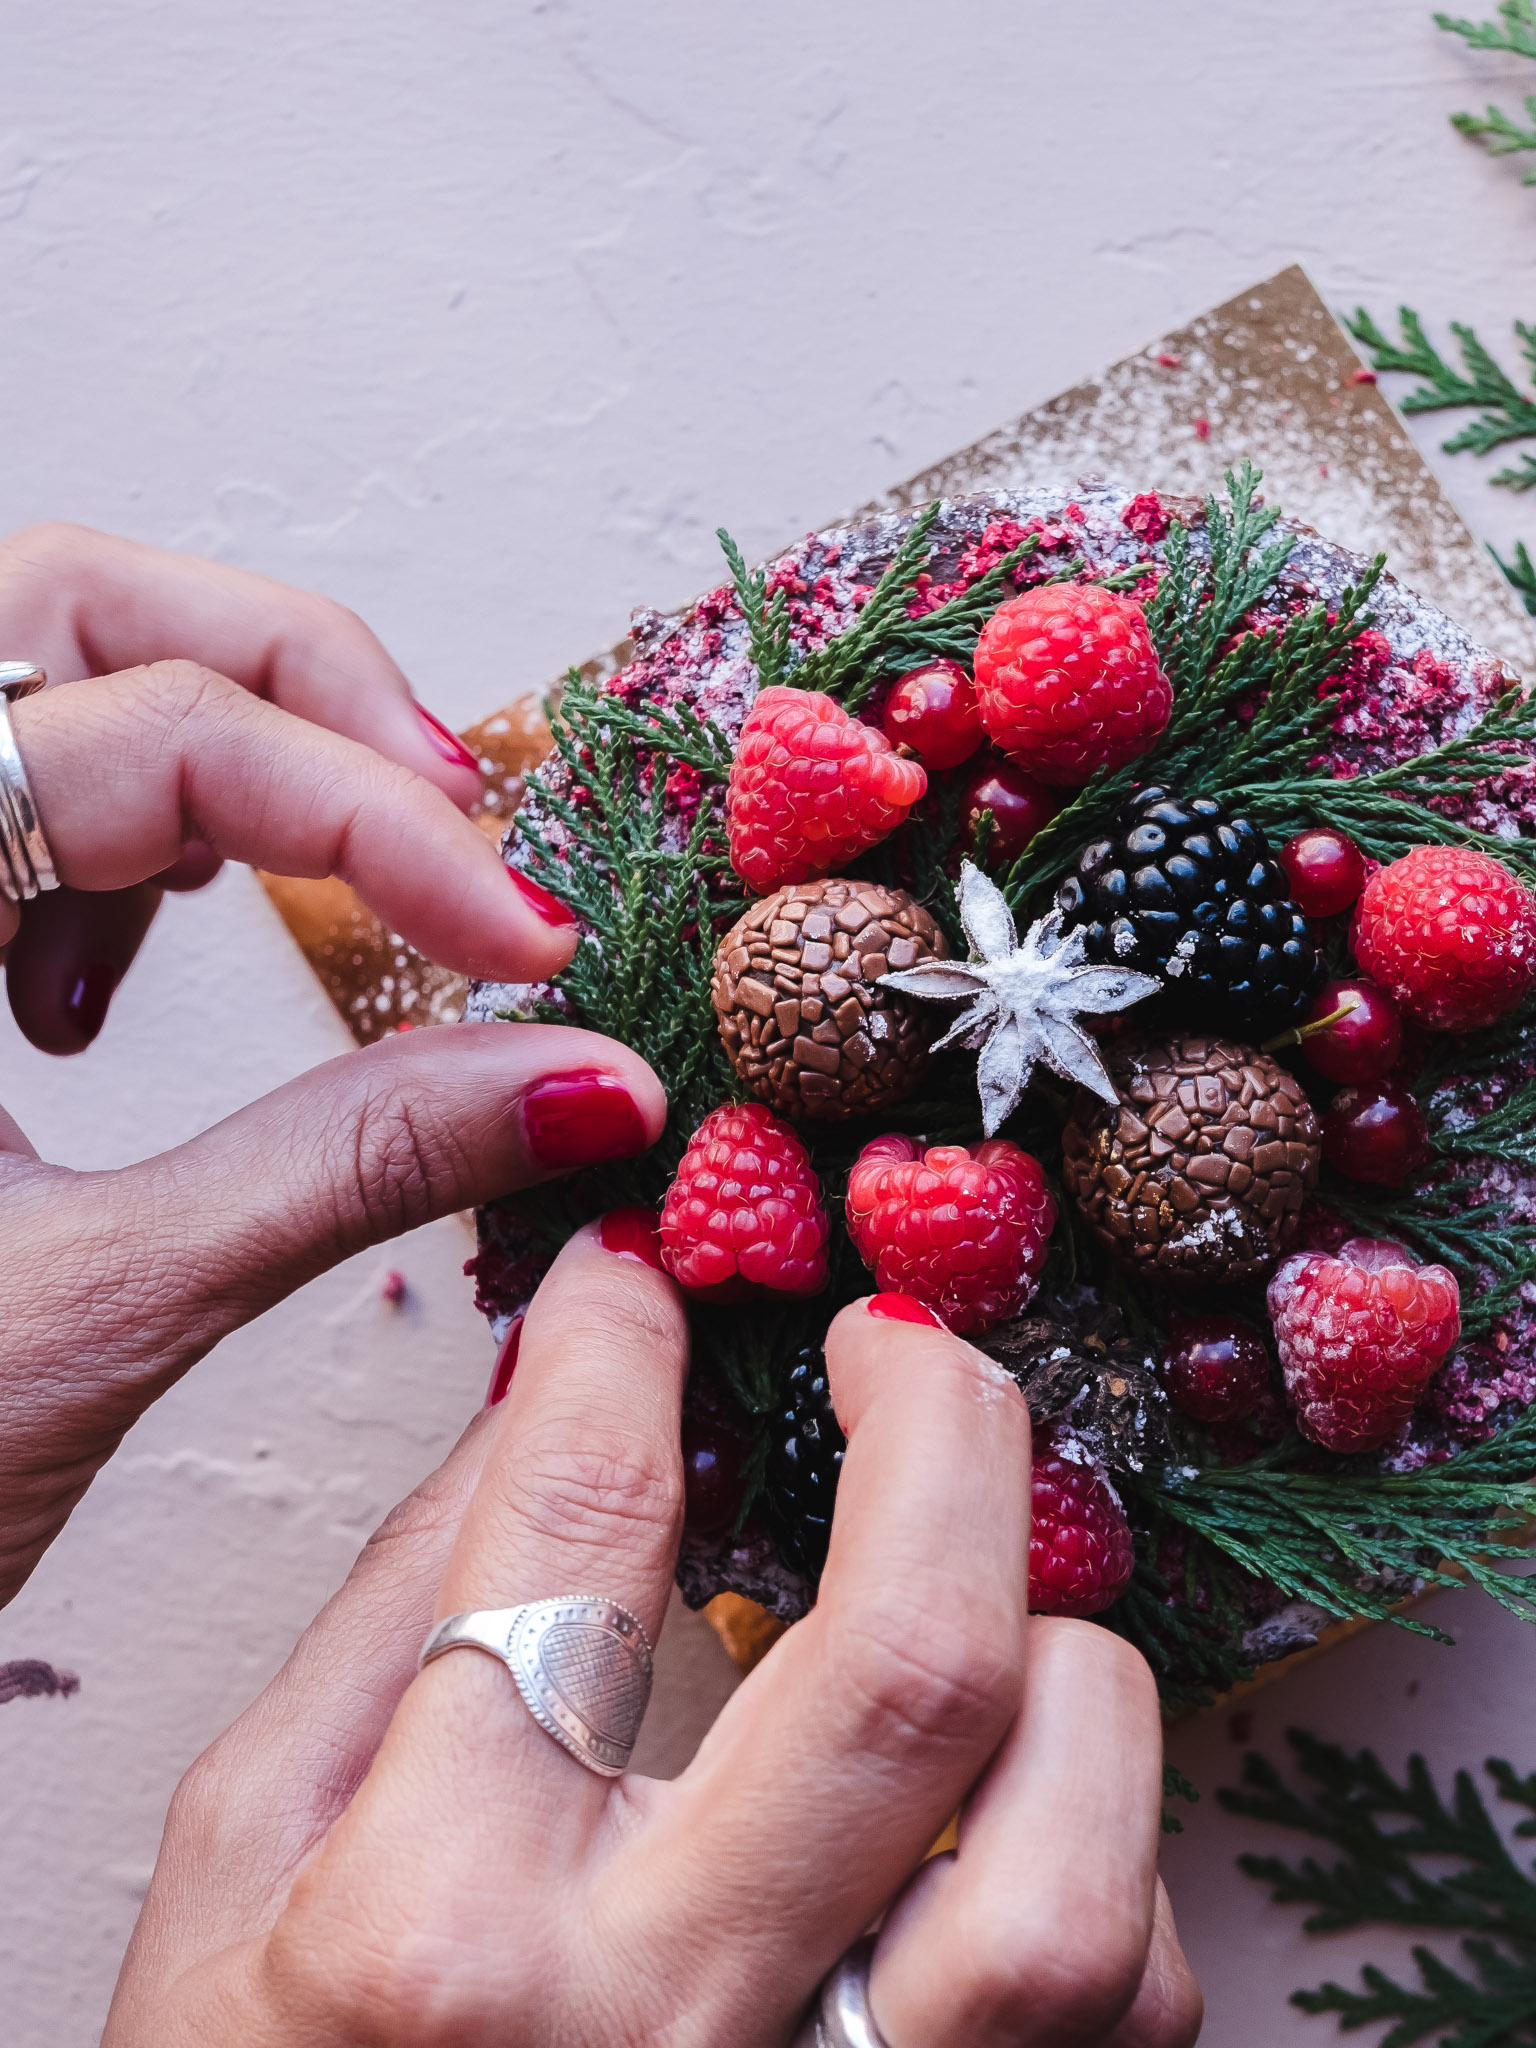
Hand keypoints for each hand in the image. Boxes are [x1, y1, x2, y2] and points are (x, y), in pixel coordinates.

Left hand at [0, 521, 666, 1602]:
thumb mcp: (91, 1314)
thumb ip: (358, 1166)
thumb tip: (585, 1083)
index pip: (165, 737)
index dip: (382, 828)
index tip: (530, 943)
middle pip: (78, 604)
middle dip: (304, 691)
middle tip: (453, 828)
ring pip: (42, 670)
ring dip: (218, 759)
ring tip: (297, 917)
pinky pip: (0, 794)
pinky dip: (114, 852)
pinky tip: (104, 1001)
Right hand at [108, 1235, 1203, 2045]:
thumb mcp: (246, 1857)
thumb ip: (397, 1610)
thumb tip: (558, 1395)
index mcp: (441, 1931)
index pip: (574, 1534)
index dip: (620, 1347)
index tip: (643, 1275)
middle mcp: (660, 2027)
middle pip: (913, 1663)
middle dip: (945, 1429)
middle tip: (906, 1342)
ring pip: (1071, 1852)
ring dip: (1065, 1667)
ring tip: (988, 1604)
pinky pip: (1125, 1988)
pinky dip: (1099, 1849)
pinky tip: (1003, 1801)